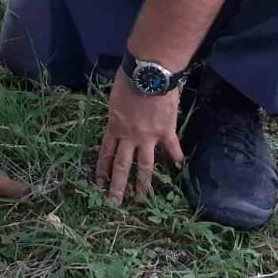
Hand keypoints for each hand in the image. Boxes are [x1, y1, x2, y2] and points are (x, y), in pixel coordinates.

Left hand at [95, 71, 184, 204]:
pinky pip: (172, 148)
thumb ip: (116, 115)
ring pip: (145, 166)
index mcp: (114, 127)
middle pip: (122, 165)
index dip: (102, 169)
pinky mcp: (166, 131)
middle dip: (117, 186)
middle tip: (114, 203)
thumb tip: (117, 122)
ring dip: (142, 184)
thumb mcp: (114, 99)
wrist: (149, 74)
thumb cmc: (128, 80)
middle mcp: (130, 136)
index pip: (106, 153)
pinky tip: (178, 167)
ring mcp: (149, 136)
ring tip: (140, 199)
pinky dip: (176, 157)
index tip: (98, 184)